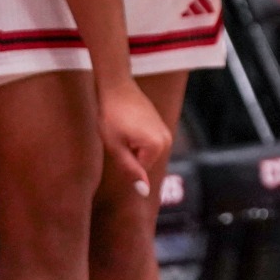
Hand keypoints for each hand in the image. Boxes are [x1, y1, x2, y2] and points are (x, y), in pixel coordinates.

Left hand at [96, 77, 172, 198]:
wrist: (117, 88)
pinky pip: (149, 142)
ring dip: (133, 146)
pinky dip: (137, 139)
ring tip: (123, 130)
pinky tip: (127, 124)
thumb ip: (131, 170)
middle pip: (145, 162)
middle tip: (118, 136)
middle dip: (130, 154)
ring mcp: (166, 130)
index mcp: (157, 146)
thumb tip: (144, 191)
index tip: (117, 143)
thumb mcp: (116, 147)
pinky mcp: (161, 124)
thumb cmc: (112, 117)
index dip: (123, 160)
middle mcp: (167, 139)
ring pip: (146, 153)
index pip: (139, 170)